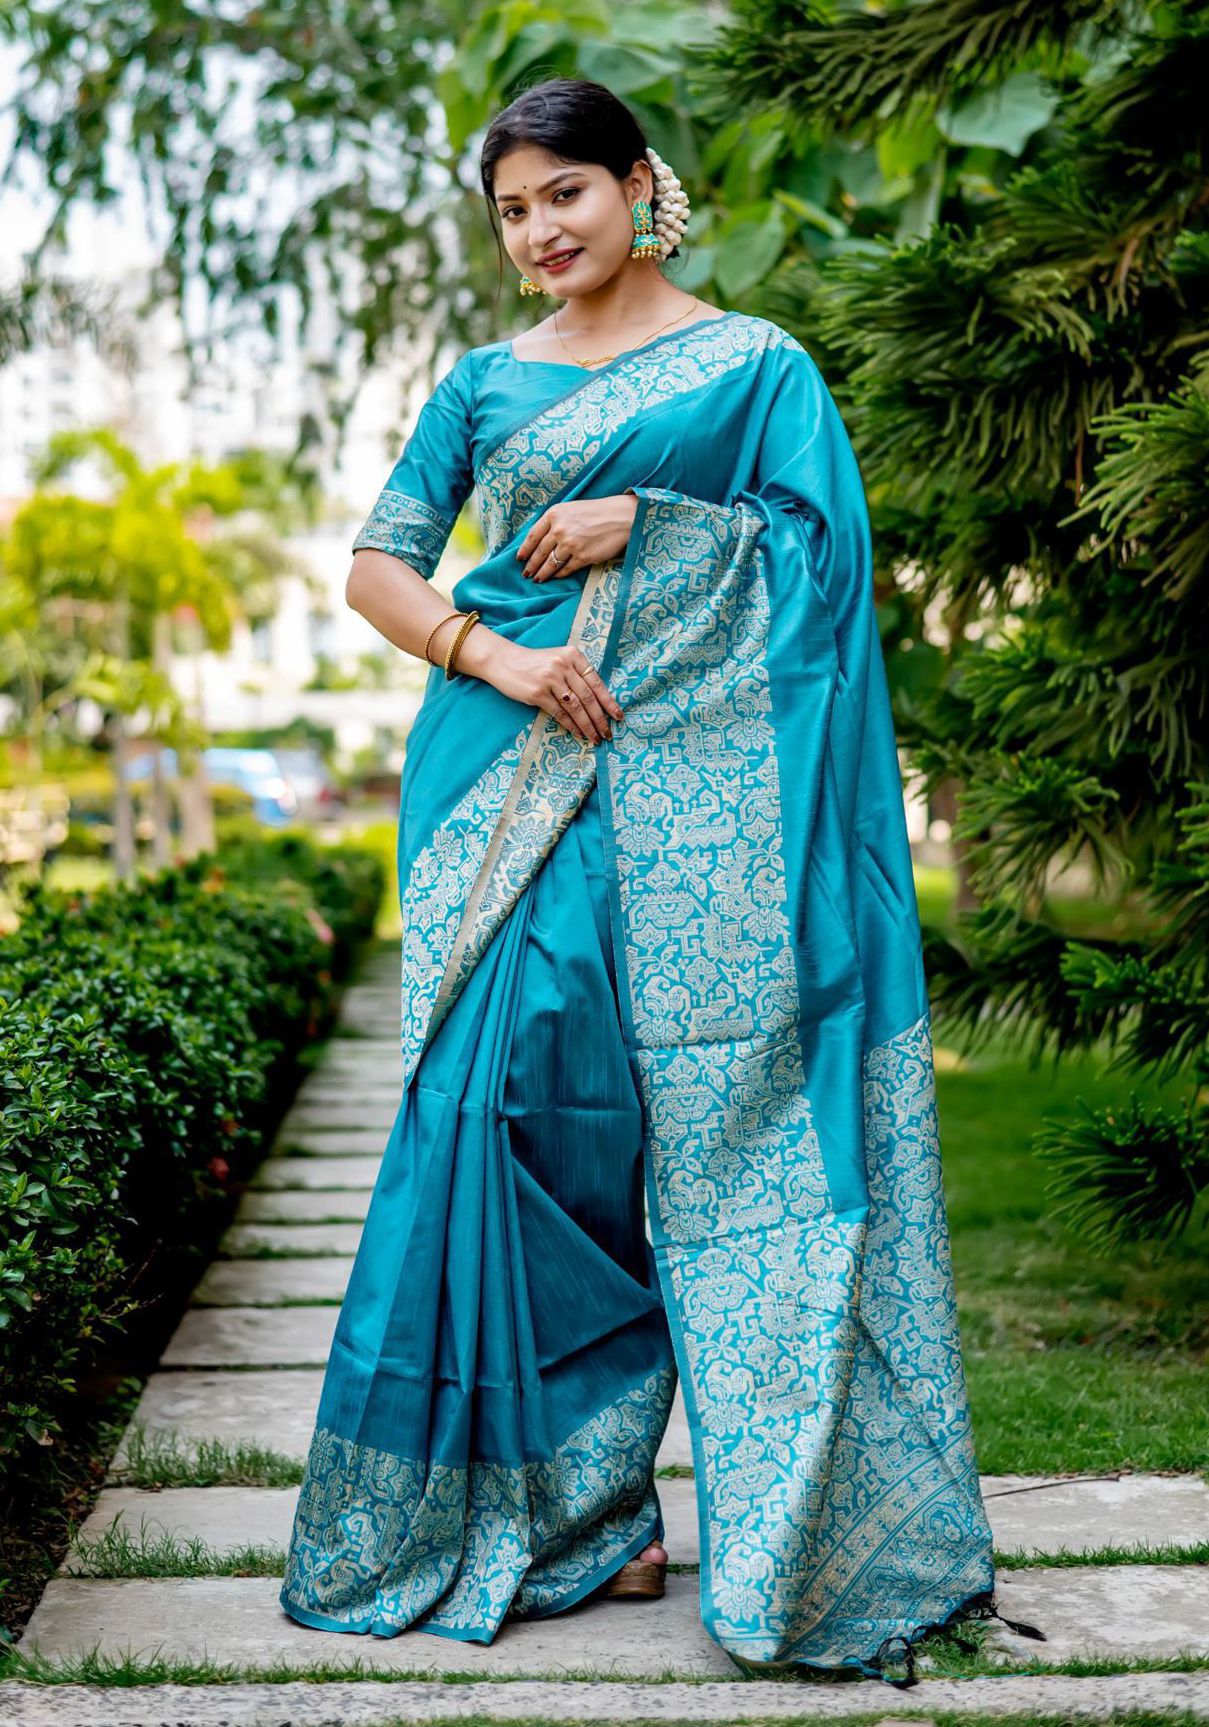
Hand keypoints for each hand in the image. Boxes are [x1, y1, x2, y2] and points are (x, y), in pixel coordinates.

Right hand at [485, 639, 624, 745]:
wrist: (503, 660)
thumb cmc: (534, 663)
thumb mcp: (558, 660)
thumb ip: (576, 674)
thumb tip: (598, 702)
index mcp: (573, 655)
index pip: (596, 682)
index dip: (609, 702)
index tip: (618, 716)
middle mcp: (563, 665)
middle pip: (588, 697)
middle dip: (600, 719)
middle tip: (608, 733)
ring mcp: (550, 679)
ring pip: (576, 707)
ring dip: (588, 725)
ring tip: (595, 738)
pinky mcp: (537, 693)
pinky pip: (560, 713)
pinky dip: (571, 725)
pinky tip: (578, 733)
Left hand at [517, 494, 637, 581]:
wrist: (622, 517)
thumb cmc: (596, 512)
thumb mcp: (570, 509)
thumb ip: (555, 521)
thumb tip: (540, 541)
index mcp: (554, 514)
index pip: (533, 536)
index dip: (525, 550)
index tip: (520, 559)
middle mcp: (560, 529)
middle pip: (539, 552)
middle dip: (531, 566)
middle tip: (526, 574)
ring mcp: (571, 544)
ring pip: (550, 564)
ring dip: (542, 574)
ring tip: (537, 579)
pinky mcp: (583, 556)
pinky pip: (566, 569)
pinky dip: (559, 575)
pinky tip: (555, 577)